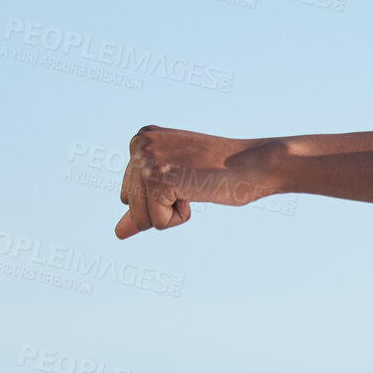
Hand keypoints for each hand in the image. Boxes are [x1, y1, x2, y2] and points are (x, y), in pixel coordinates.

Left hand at [115, 126, 283, 238]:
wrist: (255, 163)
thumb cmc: (222, 174)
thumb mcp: (176, 185)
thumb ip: (144, 205)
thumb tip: (117, 233)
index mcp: (140, 139)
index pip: (129, 195)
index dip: (162, 198)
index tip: (188, 175)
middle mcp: (138, 144)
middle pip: (130, 206)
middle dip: (164, 206)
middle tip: (195, 181)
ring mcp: (147, 160)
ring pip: (140, 218)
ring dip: (172, 212)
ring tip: (196, 184)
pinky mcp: (158, 179)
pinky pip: (157, 223)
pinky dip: (180, 217)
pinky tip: (198, 190)